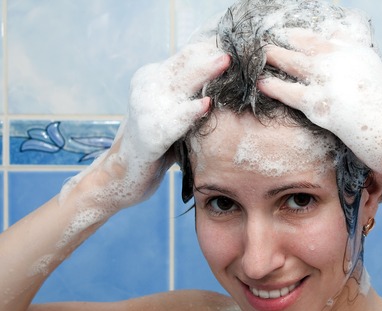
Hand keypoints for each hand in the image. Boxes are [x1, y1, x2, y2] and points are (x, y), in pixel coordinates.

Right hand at [60, 40, 229, 211]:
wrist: (127, 175)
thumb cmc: (159, 142)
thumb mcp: (175, 111)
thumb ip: (192, 93)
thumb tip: (229, 78)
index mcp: (153, 77)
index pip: (185, 57)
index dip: (209, 50)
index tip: (235, 45)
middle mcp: (147, 88)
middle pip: (183, 66)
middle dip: (209, 56)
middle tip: (234, 49)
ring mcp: (145, 109)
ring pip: (179, 85)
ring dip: (204, 73)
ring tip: (225, 63)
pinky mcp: (149, 135)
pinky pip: (173, 121)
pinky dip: (190, 112)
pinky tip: (206, 106)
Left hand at [258, 30, 381, 175]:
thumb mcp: (377, 83)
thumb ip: (356, 72)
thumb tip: (342, 74)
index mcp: (359, 53)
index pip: (326, 36)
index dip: (303, 35)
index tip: (289, 33)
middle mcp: (344, 60)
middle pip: (305, 44)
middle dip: (284, 41)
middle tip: (264, 40)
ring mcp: (332, 81)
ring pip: (293, 63)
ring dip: (273, 57)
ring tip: (257, 55)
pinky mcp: (323, 106)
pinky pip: (290, 93)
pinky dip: (273, 87)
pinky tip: (261, 84)